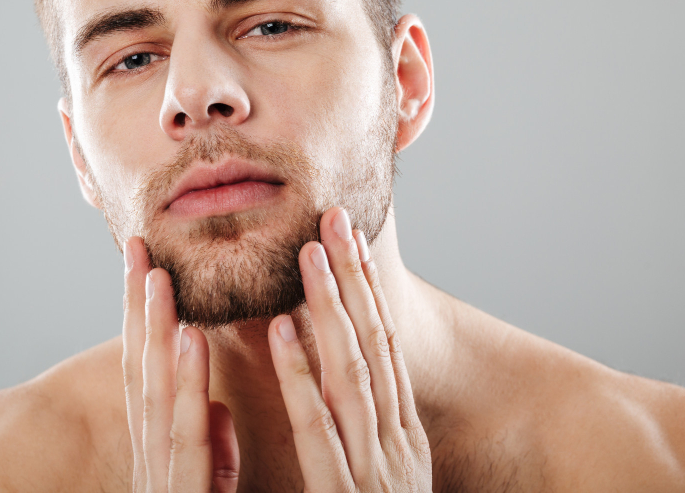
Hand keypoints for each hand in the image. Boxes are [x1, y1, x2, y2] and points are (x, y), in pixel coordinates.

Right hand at [122, 237, 239, 491]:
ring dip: (156, 331)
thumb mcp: (211, 491)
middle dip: (136, 308)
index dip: (142, 319)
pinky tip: (190, 338)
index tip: (144, 265)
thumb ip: (212, 452)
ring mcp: (162, 483)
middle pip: (142, 372)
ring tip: (157, 276)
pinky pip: (188, 438)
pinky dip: (189, 385)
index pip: (148, 376)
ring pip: (157, 394)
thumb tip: (219, 408)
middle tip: (137, 247)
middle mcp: (153, 464)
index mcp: (162, 458)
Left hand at [268, 208, 432, 490]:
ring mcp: (372, 469)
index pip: (386, 347)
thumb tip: (350, 393)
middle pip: (373, 343)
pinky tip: (280, 330)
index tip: (354, 240)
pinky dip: (299, 375)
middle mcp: (394, 444)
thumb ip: (367, 439)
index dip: (371, 290)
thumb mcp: (386, 481)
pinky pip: (316, 427)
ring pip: (350, 372)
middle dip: (354, 276)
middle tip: (334, 217)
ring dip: (330, 307)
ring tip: (308, 254)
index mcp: (404, 438)